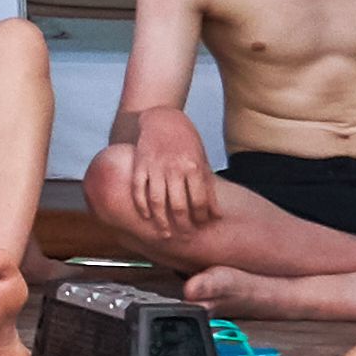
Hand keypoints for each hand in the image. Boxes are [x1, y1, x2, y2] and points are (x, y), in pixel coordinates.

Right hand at [99, 108, 211, 241]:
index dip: (202, 217)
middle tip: (184, 236)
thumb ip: (208, 187)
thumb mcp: (202, 161)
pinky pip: (139, 189)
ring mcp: (155, 166)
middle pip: (179, 205)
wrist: (162, 118)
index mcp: (194, 167)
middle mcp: (175, 168)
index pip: (200, 200)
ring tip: (165, 234)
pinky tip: (146, 216)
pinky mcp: (140, 164)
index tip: (201, 226)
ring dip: (161, 221)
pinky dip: (142, 205)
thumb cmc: (186, 141)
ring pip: (158, 201)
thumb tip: (217, 216)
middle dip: (183, 224)